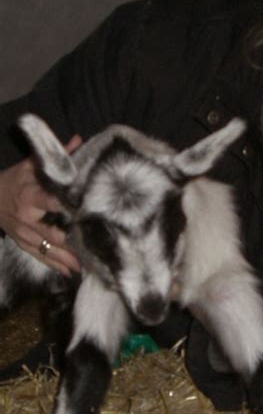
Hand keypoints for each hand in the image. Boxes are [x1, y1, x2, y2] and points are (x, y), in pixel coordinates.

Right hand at [0, 135, 81, 275]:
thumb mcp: (31, 166)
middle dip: (74, 242)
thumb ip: (55, 157)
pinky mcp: (22, 244)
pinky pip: (41, 257)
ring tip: (89, 265)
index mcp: (30, 196)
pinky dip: (56, 265)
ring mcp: (24, 234)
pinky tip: (72, 272)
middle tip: (97, 248)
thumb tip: (80, 140)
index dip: (70, 209)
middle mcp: (28, 218)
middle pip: (54, 234)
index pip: (52, 203)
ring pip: (49, 249)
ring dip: (69, 259)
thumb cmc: (15, 180)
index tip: (90, 214)